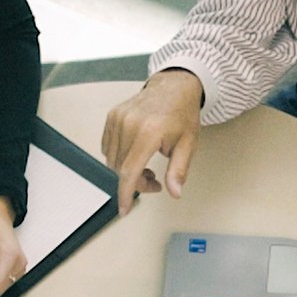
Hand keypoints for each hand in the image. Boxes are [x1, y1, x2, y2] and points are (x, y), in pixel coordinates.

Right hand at [100, 69, 204, 213]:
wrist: (174, 86)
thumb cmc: (182, 114)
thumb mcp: (188, 144)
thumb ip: (179, 170)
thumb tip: (175, 192)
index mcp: (149, 132)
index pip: (130, 171)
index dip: (126, 194)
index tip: (124, 210)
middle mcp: (129, 124)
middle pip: (121, 168)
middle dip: (136, 182)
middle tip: (154, 182)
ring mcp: (118, 119)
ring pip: (113, 160)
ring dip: (127, 171)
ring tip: (147, 166)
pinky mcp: (112, 116)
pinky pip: (108, 147)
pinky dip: (119, 157)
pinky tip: (136, 154)